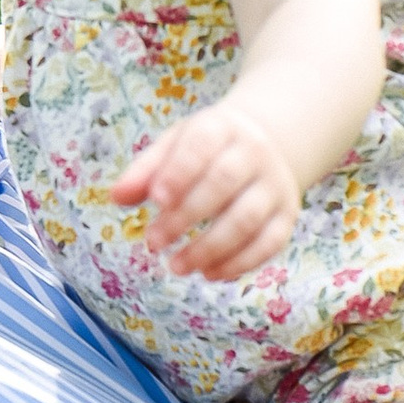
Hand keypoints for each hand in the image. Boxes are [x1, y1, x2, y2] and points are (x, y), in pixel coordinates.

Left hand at [112, 103, 301, 277]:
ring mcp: (274, 185)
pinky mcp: (286, 215)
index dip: (180, 173)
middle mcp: (254, 154)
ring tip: (177, 266)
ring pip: (247, 218)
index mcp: (222, 128)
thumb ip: (145, 171)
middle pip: (223, 183)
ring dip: (211, 247)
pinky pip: (269, 243)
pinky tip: (209, 274)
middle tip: (154, 242)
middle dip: (186, 216)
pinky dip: (239, 263)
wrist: (267, 144)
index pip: (202, 146)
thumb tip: (116, 197)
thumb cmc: (206, 149)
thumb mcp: (175, 146)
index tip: (156, 200)